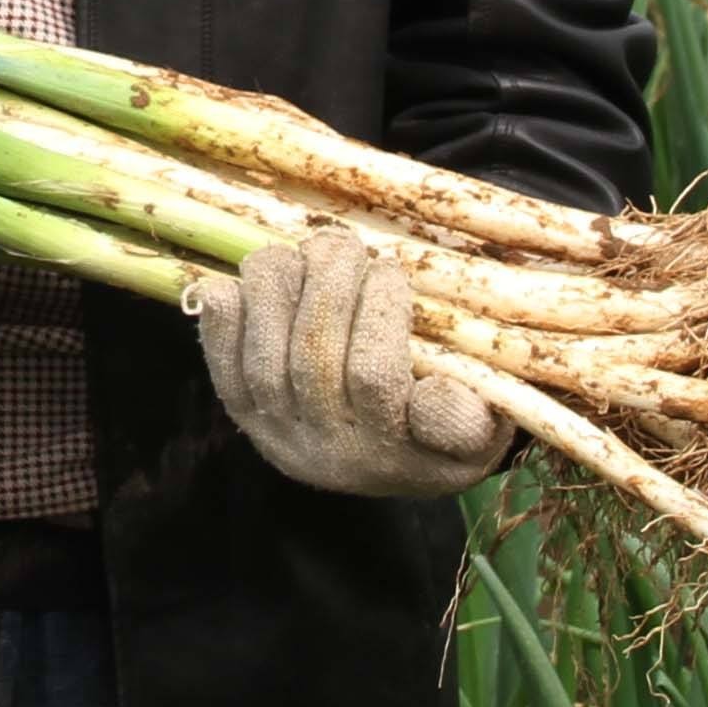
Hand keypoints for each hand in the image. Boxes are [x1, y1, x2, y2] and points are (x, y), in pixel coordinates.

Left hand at [188, 229, 515, 499]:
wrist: (397, 463)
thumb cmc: (450, 428)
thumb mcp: (483, 429)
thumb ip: (468, 416)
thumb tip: (429, 392)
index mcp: (397, 452)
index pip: (376, 379)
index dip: (378, 313)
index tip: (392, 269)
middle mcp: (332, 453)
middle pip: (314, 362)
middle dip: (327, 288)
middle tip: (346, 243)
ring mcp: (283, 436)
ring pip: (265, 362)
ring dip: (277, 293)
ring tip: (303, 251)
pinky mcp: (248, 420)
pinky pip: (224, 372)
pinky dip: (224, 322)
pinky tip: (240, 282)